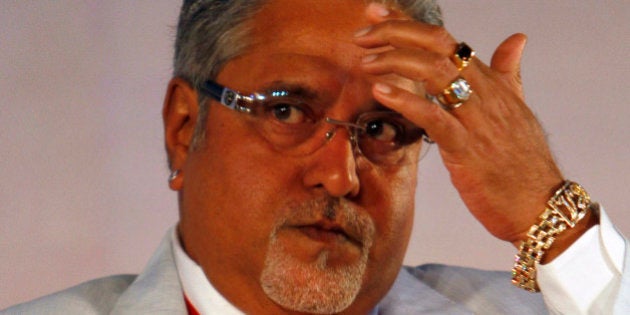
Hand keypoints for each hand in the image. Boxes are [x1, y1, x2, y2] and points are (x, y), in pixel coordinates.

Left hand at [354, 4, 571, 247]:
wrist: (541, 206)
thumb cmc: (524, 162)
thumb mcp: (517, 110)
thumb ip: (508, 73)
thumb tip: (517, 39)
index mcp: (491, 83)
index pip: (447, 40)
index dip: (409, 23)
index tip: (377, 12)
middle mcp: (485, 94)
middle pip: (439, 47)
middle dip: (397, 33)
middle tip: (363, 34)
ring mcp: (477, 120)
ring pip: (436, 74)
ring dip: (396, 62)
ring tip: (366, 61)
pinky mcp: (468, 150)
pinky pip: (435, 118)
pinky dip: (407, 101)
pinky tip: (381, 92)